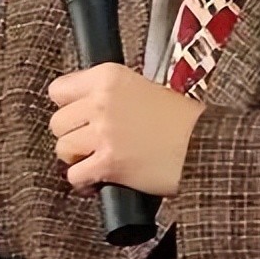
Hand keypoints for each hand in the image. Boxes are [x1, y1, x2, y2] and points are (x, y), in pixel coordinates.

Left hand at [47, 63, 203, 196]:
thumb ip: (107, 93)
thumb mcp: (140, 87)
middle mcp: (102, 101)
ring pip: (62, 149)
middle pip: (57, 122)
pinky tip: (97, 180)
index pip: (58, 90)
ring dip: (77, 158)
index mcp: (108, 77)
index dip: (67, 107)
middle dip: (72, 135)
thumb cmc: (179, 119)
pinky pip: (74, 175)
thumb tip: (79, 109)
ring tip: (95, 159)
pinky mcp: (109, 162)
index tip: (78, 116)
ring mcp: (104, 132)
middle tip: (90, 142)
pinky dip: (83, 182)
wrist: (202, 144)